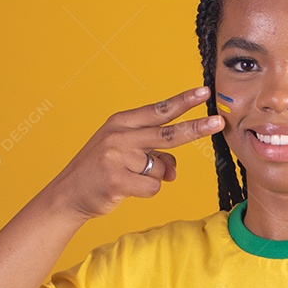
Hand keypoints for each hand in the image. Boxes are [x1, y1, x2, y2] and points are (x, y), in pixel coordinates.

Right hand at [48, 86, 222, 219]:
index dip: (183, 101)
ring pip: (161, 167)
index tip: (204, 92)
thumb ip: (152, 155)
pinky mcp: (117, 179)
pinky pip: (153, 186)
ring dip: (153, 176)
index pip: (159, 109)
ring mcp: (117, 156)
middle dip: (196, 127)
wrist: (67, 194)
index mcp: (121, 122)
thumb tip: (174, 170)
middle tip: (219, 122)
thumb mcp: (123, 154)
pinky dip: (146, 192)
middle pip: (168, 132)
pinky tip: (125, 189)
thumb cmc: (100, 172)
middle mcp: (119, 135)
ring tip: (129, 178)